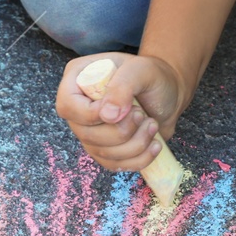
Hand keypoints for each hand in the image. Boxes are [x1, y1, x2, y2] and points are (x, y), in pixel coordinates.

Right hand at [55, 52, 186, 171]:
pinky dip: (139, 158)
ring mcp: (89, 131)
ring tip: (152, 124)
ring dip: (135, 143)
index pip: (68, 106)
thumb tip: (107, 116)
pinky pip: (114, 165)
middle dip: (121, 130)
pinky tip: (154, 144)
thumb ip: (122, 87)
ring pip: (102, 153)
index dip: (92, 114)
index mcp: (78, 79)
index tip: (125, 109)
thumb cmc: (152, 76)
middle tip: (142, 114)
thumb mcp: (141, 70)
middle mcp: (78, 108)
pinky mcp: (104, 150)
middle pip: (86, 134)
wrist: (167, 94)